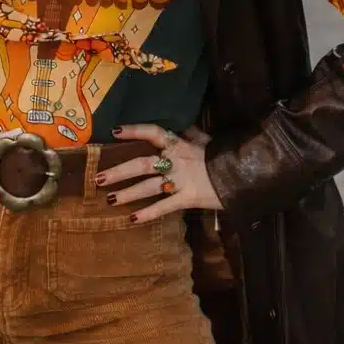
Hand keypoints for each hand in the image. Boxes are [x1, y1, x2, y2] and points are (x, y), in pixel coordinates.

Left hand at [98, 124, 222, 222]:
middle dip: (119, 171)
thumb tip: (182, 124)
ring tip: (109, 200)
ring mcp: (180, 181)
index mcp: (180, 144)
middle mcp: (175, 161)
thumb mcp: (207, 140)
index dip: (134, 130)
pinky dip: (148, 214)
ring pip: (148, 187)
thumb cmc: (225, 155)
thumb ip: (192, 133)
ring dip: (127, 193)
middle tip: (98, 178)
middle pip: (142, 165)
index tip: (115, 130)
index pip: (153, 132)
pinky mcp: (187, 199)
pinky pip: (164, 207)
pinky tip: (131, 219)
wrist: (245, 173)